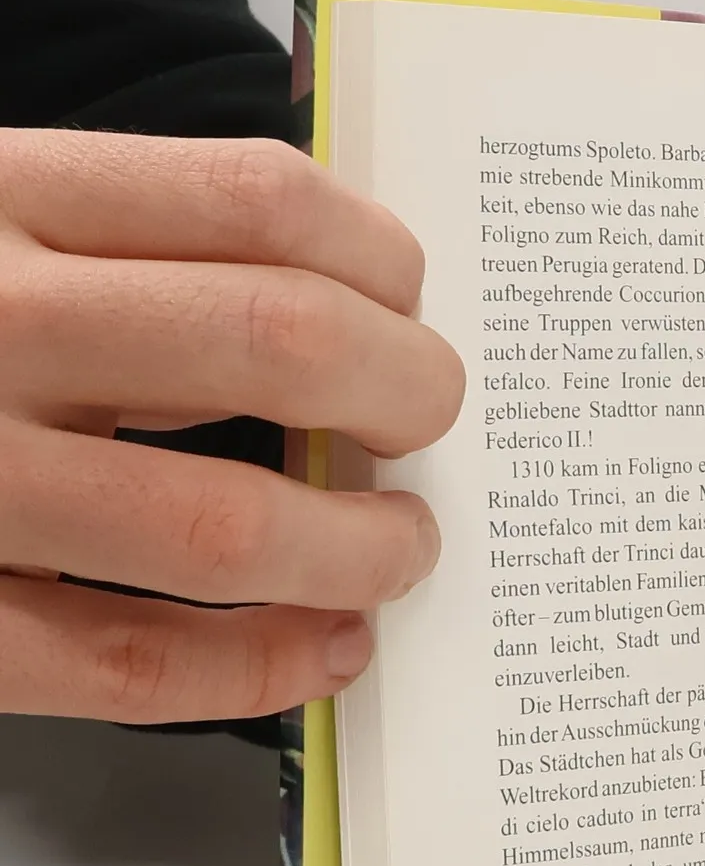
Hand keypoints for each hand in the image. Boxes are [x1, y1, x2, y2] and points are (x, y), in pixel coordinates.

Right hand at [0, 130, 462, 719]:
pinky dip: (255, 667)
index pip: (256, 197)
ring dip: (357, 548)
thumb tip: (342, 293)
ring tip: (400, 548)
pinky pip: (126, 664)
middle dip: (406, 391)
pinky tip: (324, 652)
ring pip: (222, 525)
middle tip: (429, 421)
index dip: (383, 259)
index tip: (413, 304)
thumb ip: (114, 240)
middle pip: (278, 342)